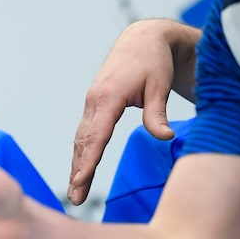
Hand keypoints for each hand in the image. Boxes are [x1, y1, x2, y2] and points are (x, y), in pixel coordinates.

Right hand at [69, 19, 191, 204]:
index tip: (80, 182)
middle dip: (78, 171)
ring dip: (77, 166)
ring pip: (81, 140)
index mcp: (108, 97)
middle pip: (83, 142)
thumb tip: (164, 137)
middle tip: (75, 199)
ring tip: (75, 193)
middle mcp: (94, 101)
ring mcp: (92, 103)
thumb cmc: (154, 62)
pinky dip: (81, 154)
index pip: (96, 135)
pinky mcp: (94, 106)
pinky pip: (85, 134)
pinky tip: (80, 171)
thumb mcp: (159, 85)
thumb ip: (158, 113)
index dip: (88, 161)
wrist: (142, 39)